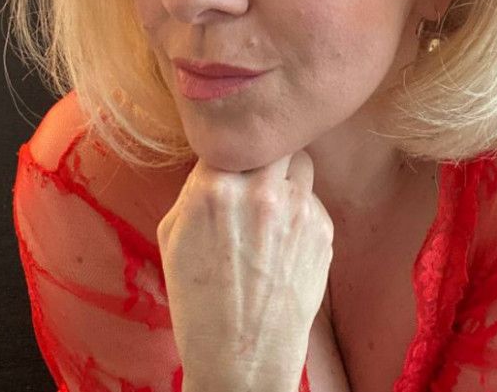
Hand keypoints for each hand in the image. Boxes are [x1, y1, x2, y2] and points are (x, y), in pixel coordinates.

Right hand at [157, 149, 334, 391]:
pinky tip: (285, 243)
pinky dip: (301, 211)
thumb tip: (222, 158)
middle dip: (265, 152)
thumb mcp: (171, 236)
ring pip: (301, 163)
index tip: (234, 156)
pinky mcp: (324, 231)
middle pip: (275, 139)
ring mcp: (299, 210)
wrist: (241, 360)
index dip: (233, 145)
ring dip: (286, 177)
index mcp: (215, 187)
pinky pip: (313, 201)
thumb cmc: (197, 301)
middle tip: (258, 174)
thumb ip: (196, 187)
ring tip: (272, 209)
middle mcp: (261, 190)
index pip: (233, 136)